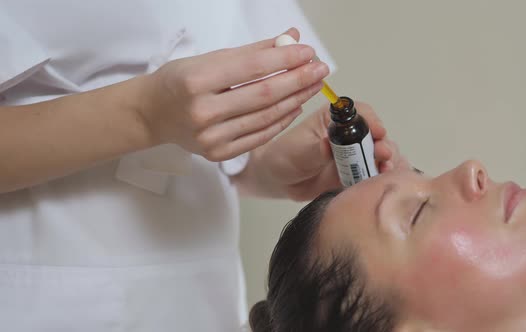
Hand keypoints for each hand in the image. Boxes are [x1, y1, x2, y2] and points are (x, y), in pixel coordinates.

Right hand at [138, 28, 328, 160]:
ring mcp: (210, 137)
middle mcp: (202, 111)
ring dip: (295, 100)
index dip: (285, 59)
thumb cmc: (180, 81)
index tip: (308, 52)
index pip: (252, 68)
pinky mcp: (218, 153)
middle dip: (297, 80)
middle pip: (263, 95)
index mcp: (196, 80)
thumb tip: (290, 38)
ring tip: (313, 85)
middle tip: (320, 69)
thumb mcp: (210, 59)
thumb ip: (253, 51)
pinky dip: (281, 121)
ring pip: (265, 118)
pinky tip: (295, 106)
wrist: (153, 114)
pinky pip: (259, 136)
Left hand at [260, 101, 405, 200]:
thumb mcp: (298, 150)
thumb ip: (316, 149)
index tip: (378, 132)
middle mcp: (349, 135)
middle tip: (383, 155)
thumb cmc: (284, 157)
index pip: (360, 113)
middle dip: (383, 143)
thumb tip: (328, 145)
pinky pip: (375, 173)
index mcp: (334, 120)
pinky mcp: (356, 174)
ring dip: (387, 160)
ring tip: (385, 169)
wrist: (279, 182)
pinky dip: (384, 176)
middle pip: (375, 135)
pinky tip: (386, 180)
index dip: (372, 121)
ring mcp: (354, 155)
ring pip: (380, 153)